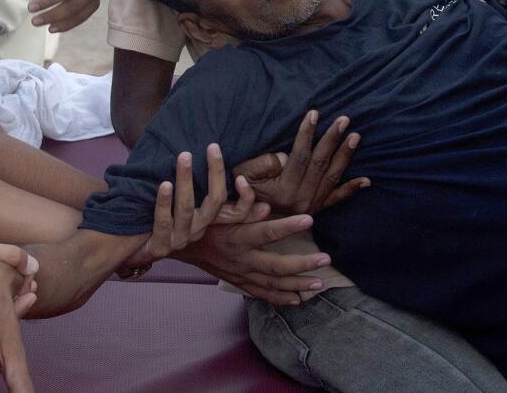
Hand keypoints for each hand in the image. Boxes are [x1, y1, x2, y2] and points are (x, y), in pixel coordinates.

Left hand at [128, 143, 254, 266]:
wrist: (125, 248)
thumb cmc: (153, 216)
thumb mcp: (177, 201)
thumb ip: (192, 183)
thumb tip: (210, 155)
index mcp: (205, 220)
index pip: (236, 212)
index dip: (245, 197)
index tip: (242, 175)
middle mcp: (196, 231)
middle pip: (214, 203)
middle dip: (215, 173)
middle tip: (212, 147)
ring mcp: (178, 240)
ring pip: (187, 209)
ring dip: (185, 180)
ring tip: (184, 157)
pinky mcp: (159, 248)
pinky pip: (163, 223)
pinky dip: (164, 202)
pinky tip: (164, 184)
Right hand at [177, 214, 331, 304]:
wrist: (181, 246)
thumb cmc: (202, 223)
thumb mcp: (217, 211)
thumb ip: (242, 209)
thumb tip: (266, 207)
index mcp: (237, 238)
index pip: (266, 232)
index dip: (288, 226)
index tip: (309, 219)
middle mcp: (241, 260)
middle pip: (276, 266)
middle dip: (302, 264)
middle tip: (325, 259)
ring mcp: (240, 275)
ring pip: (273, 285)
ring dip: (297, 285)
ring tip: (319, 283)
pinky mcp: (238, 283)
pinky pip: (261, 294)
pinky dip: (280, 299)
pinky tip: (297, 300)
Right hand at [234, 111, 368, 214]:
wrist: (248, 226)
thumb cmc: (243, 193)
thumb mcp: (244, 176)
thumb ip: (263, 164)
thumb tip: (285, 156)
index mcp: (284, 189)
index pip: (300, 155)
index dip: (307, 133)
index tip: (314, 113)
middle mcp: (302, 198)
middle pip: (320, 163)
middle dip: (332, 139)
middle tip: (344, 120)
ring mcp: (312, 205)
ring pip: (332, 177)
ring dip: (345, 155)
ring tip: (355, 136)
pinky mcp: (318, 209)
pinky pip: (337, 199)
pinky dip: (352, 189)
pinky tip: (366, 180)